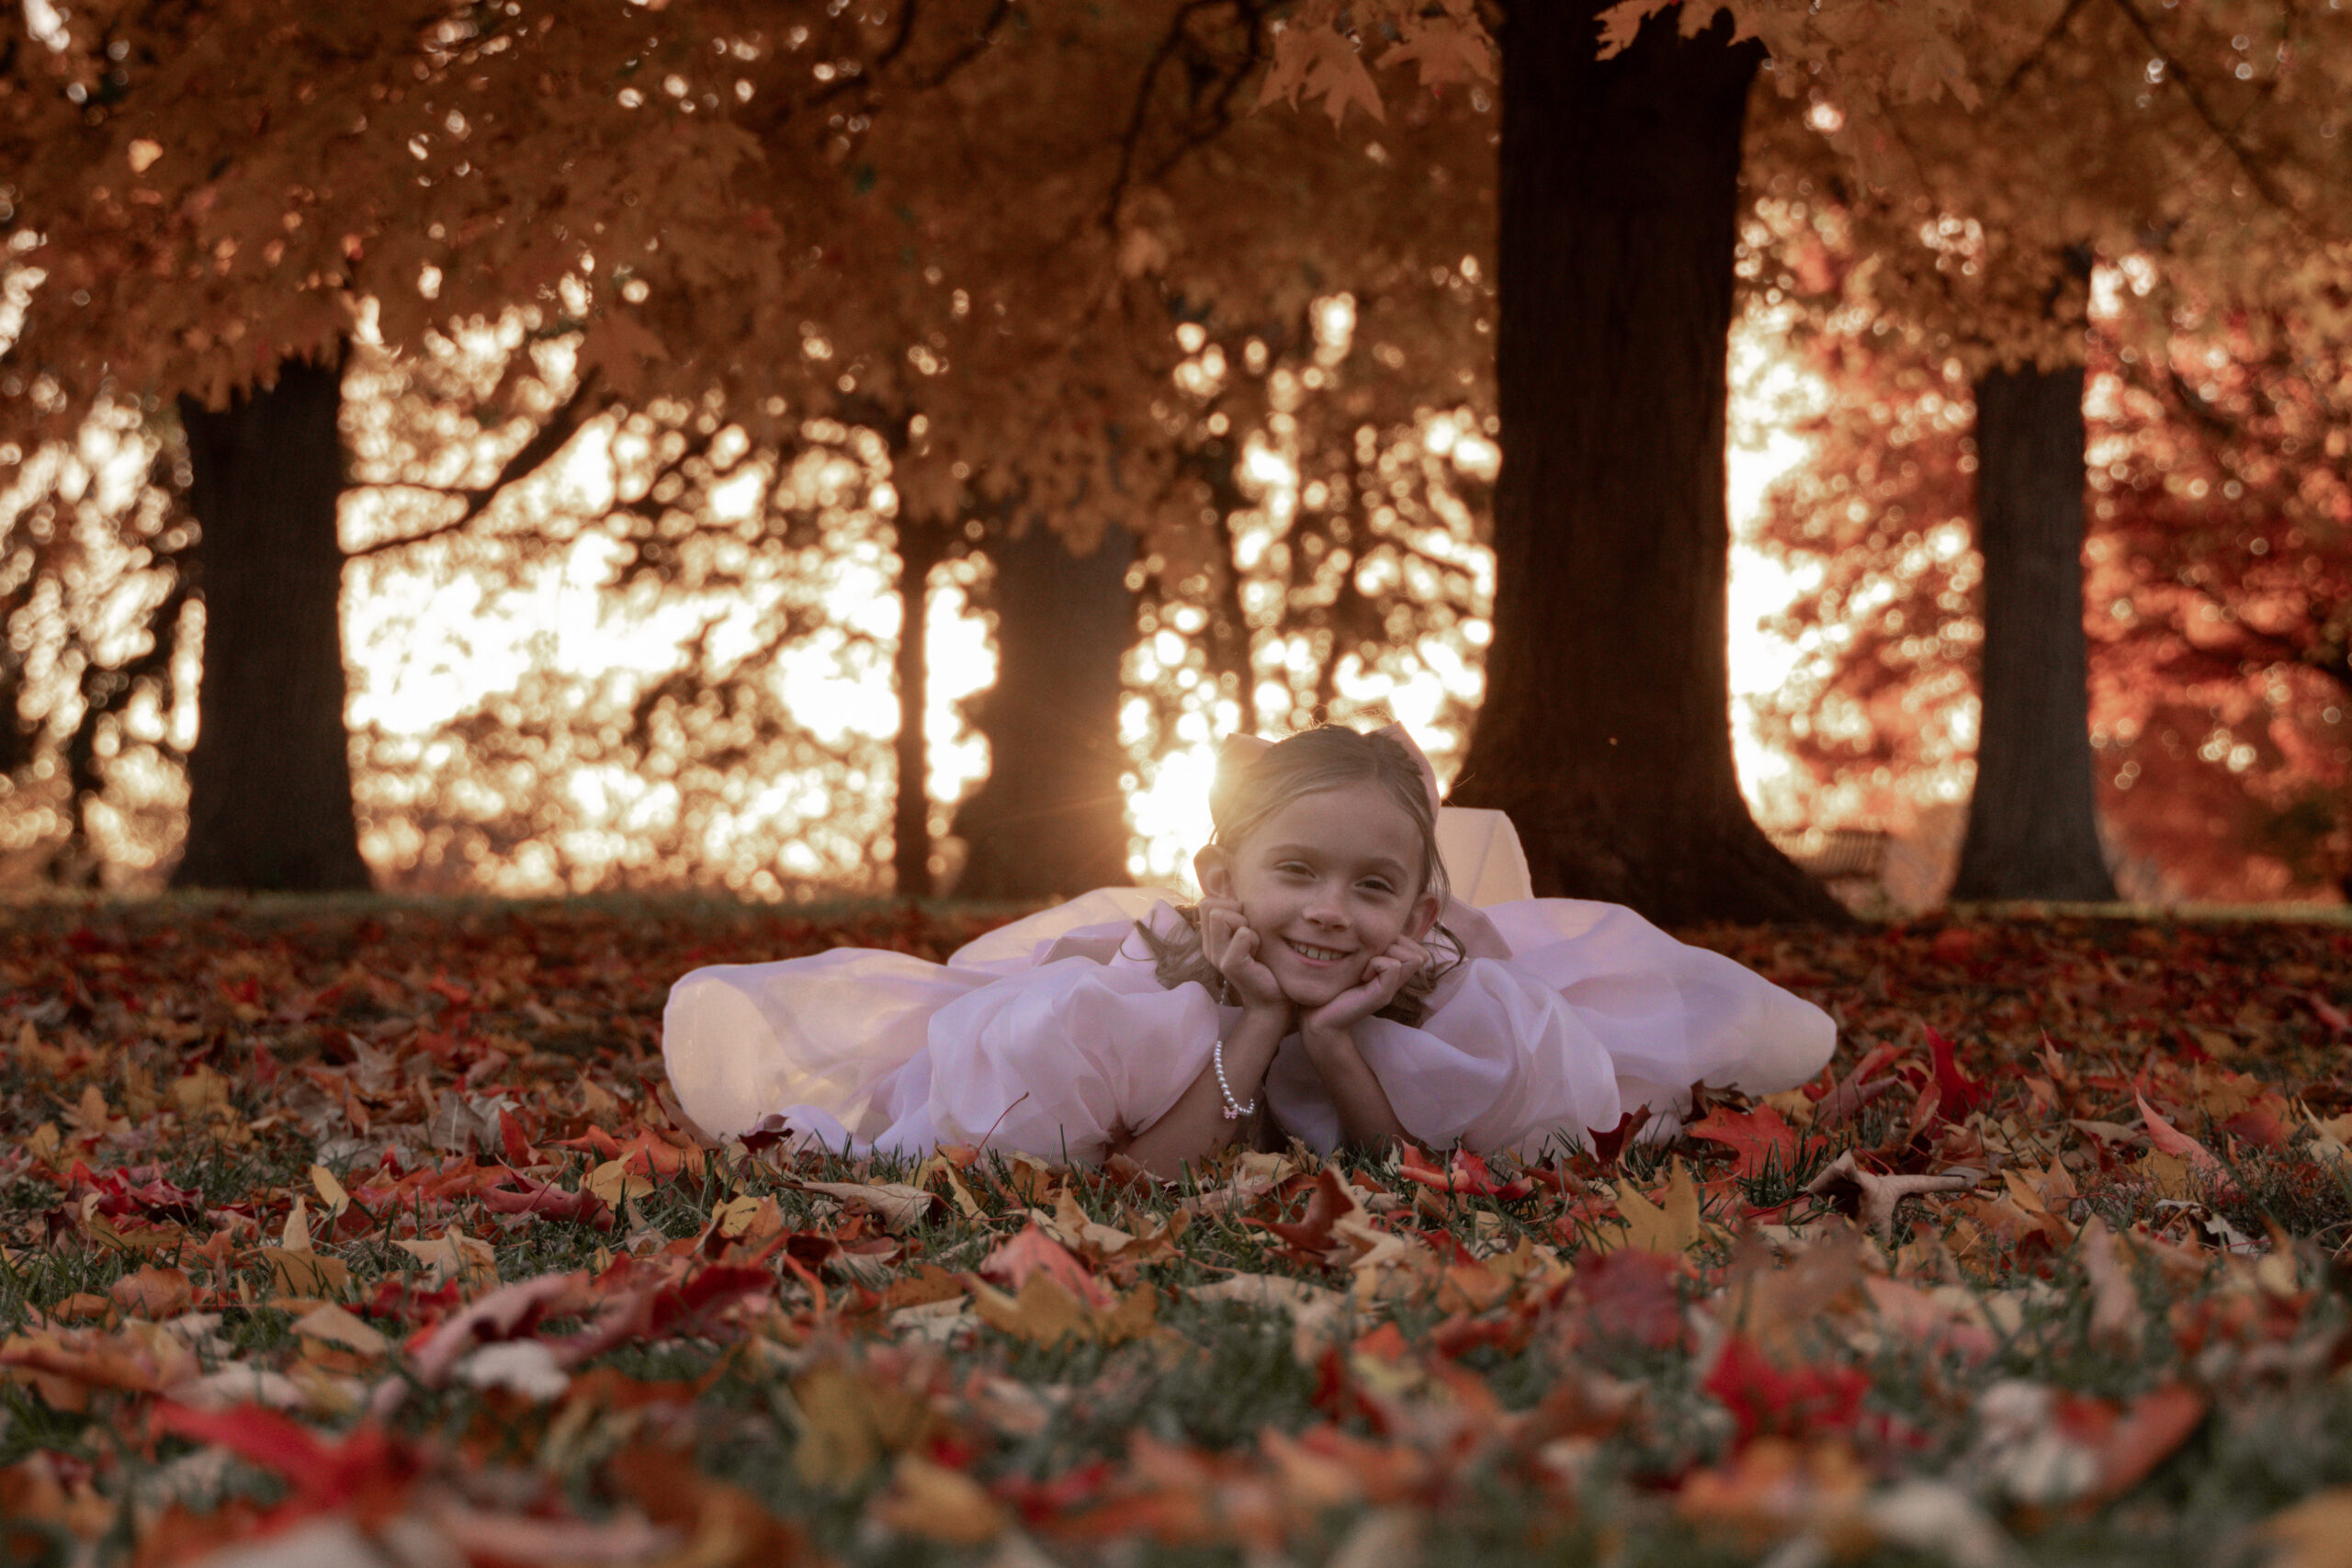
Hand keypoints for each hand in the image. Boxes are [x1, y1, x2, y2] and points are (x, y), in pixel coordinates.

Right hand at [1198, 896, 1289, 1020]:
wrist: (1273, 1000)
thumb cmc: (1266, 964)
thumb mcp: (1250, 935)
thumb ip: (1239, 916)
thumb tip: (1237, 892)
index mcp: (1211, 939)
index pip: (1207, 903)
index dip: (1229, 905)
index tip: (1246, 925)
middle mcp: (1209, 947)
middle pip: (1209, 905)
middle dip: (1236, 912)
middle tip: (1250, 934)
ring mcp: (1217, 957)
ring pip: (1220, 915)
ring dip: (1245, 925)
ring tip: (1254, 945)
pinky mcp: (1231, 965)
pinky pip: (1243, 934)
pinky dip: (1255, 939)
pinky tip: (1258, 954)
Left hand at [1301, 934, 1425, 1043]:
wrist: (1319, 1015)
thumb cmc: (1334, 984)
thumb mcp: (1357, 960)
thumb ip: (1373, 948)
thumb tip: (1384, 928)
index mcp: (1392, 970)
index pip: (1419, 949)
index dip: (1400, 942)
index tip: (1372, 952)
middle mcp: (1397, 980)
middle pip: (1420, 952)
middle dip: (1395, 946)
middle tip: (1368, 961)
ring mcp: (1392, 989)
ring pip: (1413, 957)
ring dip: (1386, 954)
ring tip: (1364, 969)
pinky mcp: (1383, 995)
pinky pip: (1393, 965)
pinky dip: (1376, 964)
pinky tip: (1361, 976)